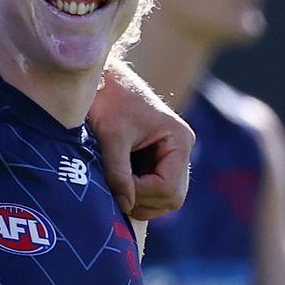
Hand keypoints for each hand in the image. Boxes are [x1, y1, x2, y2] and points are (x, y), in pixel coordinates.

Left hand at [88, 61, 193, 219]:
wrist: (102, 80)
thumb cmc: (109, 101)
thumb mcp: (112, 137)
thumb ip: (118, 172)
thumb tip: (125, 205)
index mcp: (179, 140)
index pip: (168, 186)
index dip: (141, 193)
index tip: (116, 187)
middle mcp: (182, 148)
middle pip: (172, 196)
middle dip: (144, 201)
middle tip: (115, 196)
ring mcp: (172, 154)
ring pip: (165, 196)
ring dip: (141, 199)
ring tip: (115, 189)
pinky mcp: (158, 157)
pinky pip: (154, 187)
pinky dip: (138, 191)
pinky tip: (118, 183)